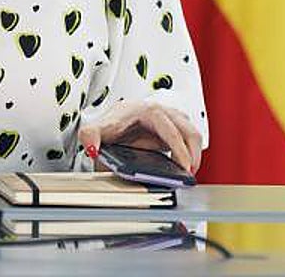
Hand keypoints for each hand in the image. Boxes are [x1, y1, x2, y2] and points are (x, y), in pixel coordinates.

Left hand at [77, 100, 202, 174]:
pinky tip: (185, 167)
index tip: (182, 166)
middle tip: (188, 174)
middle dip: (192, 153)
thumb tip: (91, 147)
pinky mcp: (173, 128)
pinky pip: (189, 137)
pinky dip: (191, 151)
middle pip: (187, 129)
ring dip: (195, 152)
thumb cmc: (108, 127)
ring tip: (188, 173)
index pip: (169, 128)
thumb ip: (90, 136)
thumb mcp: (96, 131)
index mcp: (145, 110)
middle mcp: (161, 111)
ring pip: (192, 132)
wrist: (112, 125)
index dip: (178, 148)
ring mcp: (169, 118)